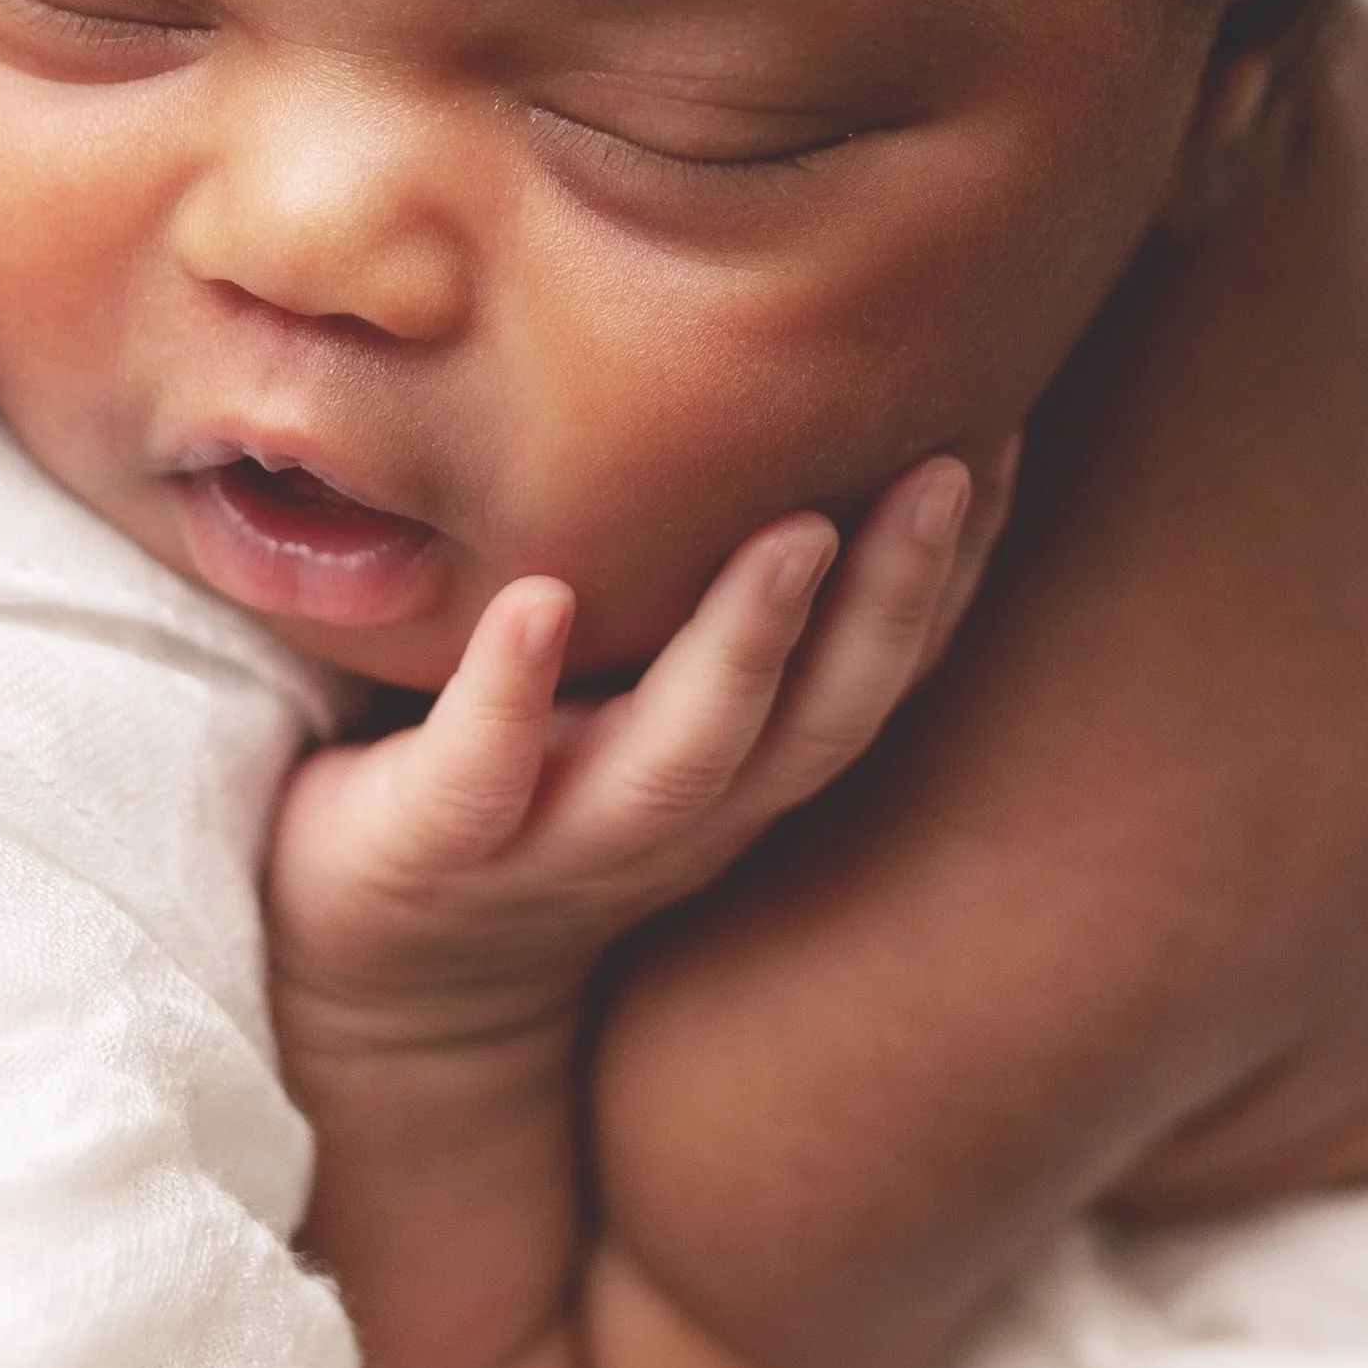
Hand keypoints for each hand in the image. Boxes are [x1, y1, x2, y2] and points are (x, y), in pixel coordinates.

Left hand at [268, 437, 1019, 1048]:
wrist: (368, 982)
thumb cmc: (513, 777)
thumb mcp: (628, 694)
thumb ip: (692, 584)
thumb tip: (774, 385)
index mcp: (736, 767)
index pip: (870, 672)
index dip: (947, 574)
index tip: (1000, 435)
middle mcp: (675, 812)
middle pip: (817, 720)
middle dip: (891, 598)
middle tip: (944, 468)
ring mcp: (559, 838)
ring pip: (682, 759)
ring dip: (746, 646)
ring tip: (792, 532)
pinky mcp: (433, 848)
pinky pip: (483, 775)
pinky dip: (514, 693)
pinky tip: (535, 604)